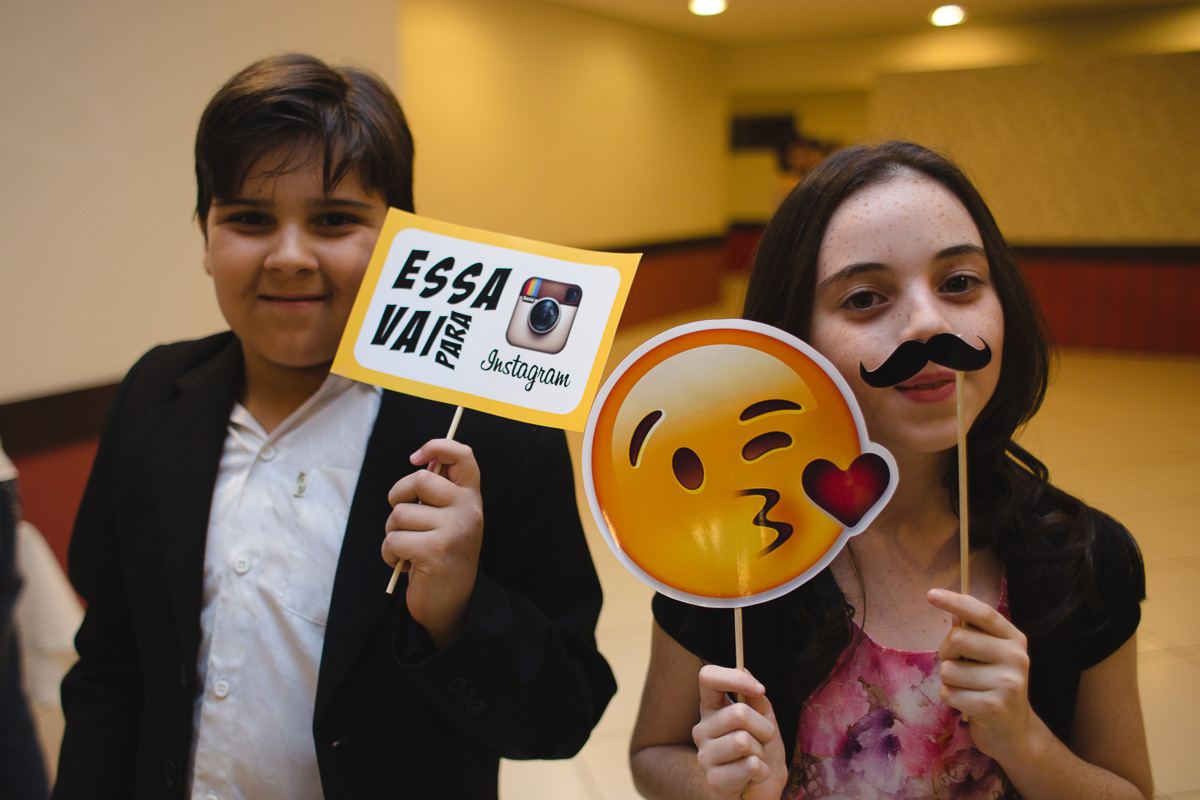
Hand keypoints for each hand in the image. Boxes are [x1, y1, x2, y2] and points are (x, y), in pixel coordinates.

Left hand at [382, 439, 483, 647]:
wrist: (453, 606)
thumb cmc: (442, 558)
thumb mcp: (448, 520)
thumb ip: (439, 493)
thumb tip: (421, 459)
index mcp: (471, 498)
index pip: (463, 456)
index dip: (437, 446)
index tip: (415, 457)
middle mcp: (469, 510)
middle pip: (420, 479)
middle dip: (397, 497)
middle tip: (402, 519)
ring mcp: (455, 530)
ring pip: (400, 513)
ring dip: (392, 533)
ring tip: (406, 549)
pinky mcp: (436, 551)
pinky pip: (394, 539)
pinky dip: (389, 554)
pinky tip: (403, 565)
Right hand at [692, 665, 786, 799]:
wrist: (757, 794)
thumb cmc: (758, 754)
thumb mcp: (764, 721)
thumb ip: (756, 699)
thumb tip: (746, 670)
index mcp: (712, 709)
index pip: (707, 677)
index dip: (734, 677)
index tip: (759, 688)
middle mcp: (702, 728)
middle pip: (739, 712)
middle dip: (764, 728)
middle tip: (763, 741)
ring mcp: (705, 755)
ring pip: (744, 741)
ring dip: (762, 752)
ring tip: (755, 760)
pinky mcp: (714, 780)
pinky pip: (750, 766)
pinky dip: (762, 772)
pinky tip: (752, 777)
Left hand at [929, 588, 1034, 763]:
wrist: (1014, 734)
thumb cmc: (993, 687)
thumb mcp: (989, 657)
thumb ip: (973, 634)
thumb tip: (954, 612)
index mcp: (1014, 639)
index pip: (983, 612)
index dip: (955, 601)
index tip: (930, 594)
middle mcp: (1016, 658)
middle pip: (958, 638)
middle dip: (946, 653)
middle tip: (959, 666)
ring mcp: (1008, 684)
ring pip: (949, 669)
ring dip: (948, 681)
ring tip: (968, 690)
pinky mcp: (994, 707)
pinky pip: (949, 693)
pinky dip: (950, 699)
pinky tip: (968, 705)